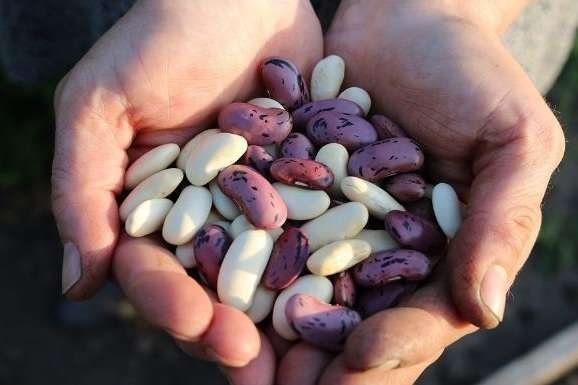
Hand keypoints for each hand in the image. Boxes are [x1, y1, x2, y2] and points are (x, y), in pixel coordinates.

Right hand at [52, 0, 321, 379]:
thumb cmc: (159, 37)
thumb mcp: (100, 104)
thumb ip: (82, 189)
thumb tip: (77, 283)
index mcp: (153, 207)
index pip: (155, 272)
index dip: (173, 303)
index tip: (200, 326)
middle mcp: (207, 213)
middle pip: (215, 285)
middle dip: (232, 326)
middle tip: (254, 361)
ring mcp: (261, 200)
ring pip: (270, 270)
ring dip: (284, 311)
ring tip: (305, 342)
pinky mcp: (307, 180)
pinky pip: (320, 226)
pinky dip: (333, 258)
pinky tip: (352, 292)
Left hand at [275, 0, 565, 382]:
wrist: (409, 18)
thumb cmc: (473, 72)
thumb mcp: (511, 138)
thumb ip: (501, 220)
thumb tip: (484, 310)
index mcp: (443, 254)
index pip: (420, 320)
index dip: (393, 346)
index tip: (358, 359)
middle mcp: (383, 252)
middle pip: (354, 323)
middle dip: (321, 361)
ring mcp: (333, 226)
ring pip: (303, 292)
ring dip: (274, 329)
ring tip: (240, 352)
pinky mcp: (291, 192)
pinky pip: (266, 234)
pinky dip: (243, 259)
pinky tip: (214, 283)